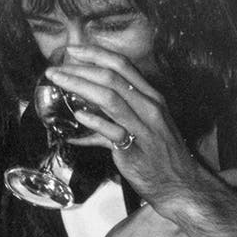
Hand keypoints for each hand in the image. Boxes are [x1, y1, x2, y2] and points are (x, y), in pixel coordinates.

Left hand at [44, 44, 216, 212]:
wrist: (181, 185)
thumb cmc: (160, 155)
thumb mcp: (144, 125)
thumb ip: (117, 115)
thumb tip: (84, 113)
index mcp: (151, 97)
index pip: (123, 65)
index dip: (96, 54)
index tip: (72, 50)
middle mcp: (149, 107)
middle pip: (112, 78)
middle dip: (80, 69)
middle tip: (55, 69)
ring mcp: (143, 128)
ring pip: (110, 99)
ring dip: (79, 87)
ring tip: (58, 83)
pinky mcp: (135, 149)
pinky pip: (111, 132)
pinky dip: (93, 123)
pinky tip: (77, 117)